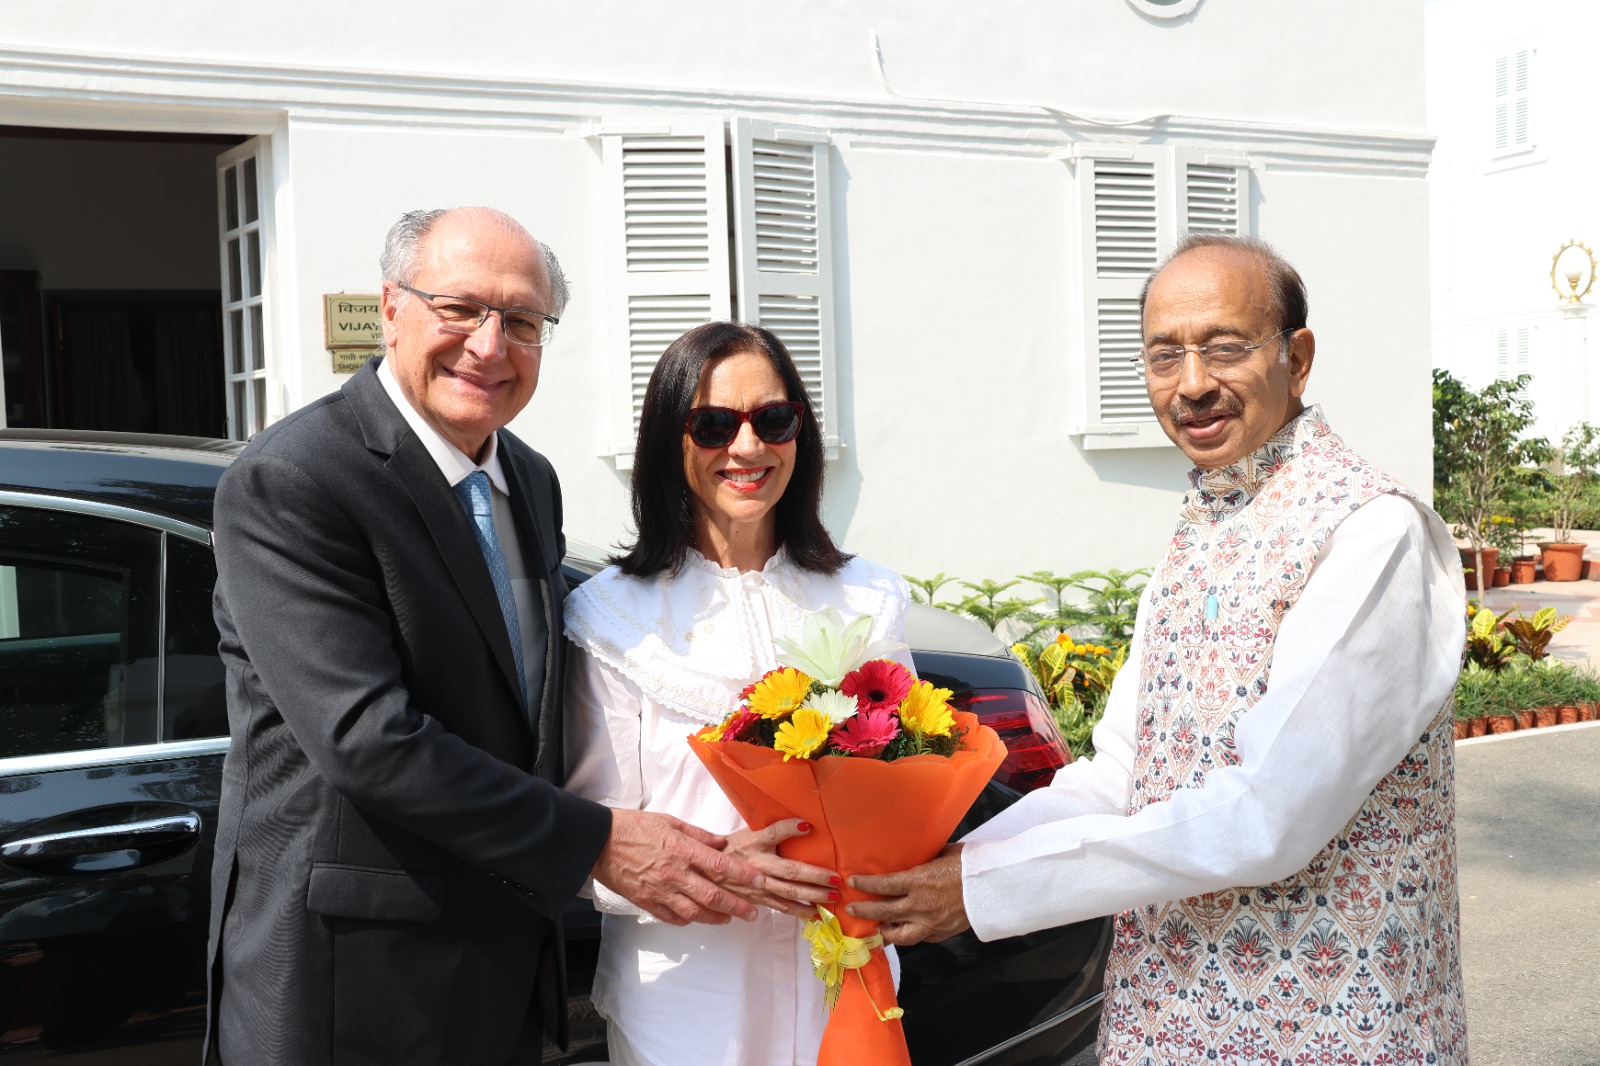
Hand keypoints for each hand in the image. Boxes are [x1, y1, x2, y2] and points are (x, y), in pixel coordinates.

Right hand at [592, 809, 764, 925]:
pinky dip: (689, 920)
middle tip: (753, 913)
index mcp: (681, 849)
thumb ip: (698, 835)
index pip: (720, 865)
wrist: (598, 842)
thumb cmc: (634, 826)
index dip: (743, 875)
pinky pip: (673, 918)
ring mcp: (659, 891)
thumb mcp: (669, 821)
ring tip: (729, 918)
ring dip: (715, 918)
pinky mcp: (646, 902)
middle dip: (737, 906)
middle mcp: (673, 873)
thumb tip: (721, 844)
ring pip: (694, 913)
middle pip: (712, 896)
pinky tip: (698, 917)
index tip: (760, 880)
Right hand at [720, 819, 840, 919]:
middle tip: (837, 878)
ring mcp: (758, 885)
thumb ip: (772, 829)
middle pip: (789, 870)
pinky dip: (800, 911)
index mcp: (754, 844)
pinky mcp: (759, 899)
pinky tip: (816, 912)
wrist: (708, 872)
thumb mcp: (749, 832)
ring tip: (833, 897)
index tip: (808, 826)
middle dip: (815, 876)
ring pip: (789, 893)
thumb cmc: (733, 849)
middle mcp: (757, 865)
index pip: (773, 833)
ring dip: (813, 896)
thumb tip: (803, 824)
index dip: (789, 828)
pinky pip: (782, 907)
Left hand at [846, 845, 970, 944]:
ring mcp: (930, 923)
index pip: (882, 886)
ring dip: (885, 932)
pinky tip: (905, 931)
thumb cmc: (970, 863)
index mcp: (918, 882)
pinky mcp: (942, 934)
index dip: (864, 885)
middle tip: (852, 910)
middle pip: (883, 912)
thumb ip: (923, 860)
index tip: (853, 882)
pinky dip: (910, 935)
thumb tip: (912, 856)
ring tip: (877, 929)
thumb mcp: (941, 854)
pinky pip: (920, 938)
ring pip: (899, 935)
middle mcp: (920, 905)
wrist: (995, 886)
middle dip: (864, 911)